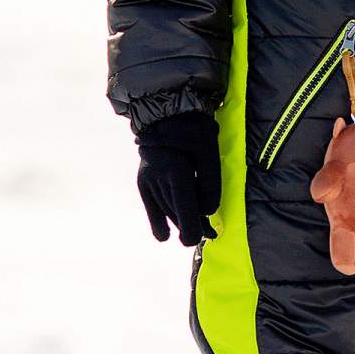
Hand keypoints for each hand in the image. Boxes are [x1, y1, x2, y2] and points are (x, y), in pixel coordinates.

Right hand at [134, 110, 220, 245]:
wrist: (165, 114)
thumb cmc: (194, 129)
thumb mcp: (210, 152)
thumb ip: (210, 184)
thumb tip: (207, 212)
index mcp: (177, 171)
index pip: (185, 210)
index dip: (193, 230)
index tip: (201, 239)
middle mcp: (159, 178)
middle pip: (177, 213)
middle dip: (194, 226)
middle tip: (211, 233)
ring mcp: (148, 180)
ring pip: (166, 211)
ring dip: (181, 222)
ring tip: (201, 228)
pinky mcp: (143, 182)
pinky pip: (152, 208)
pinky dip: (159, 222)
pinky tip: (165, 236)